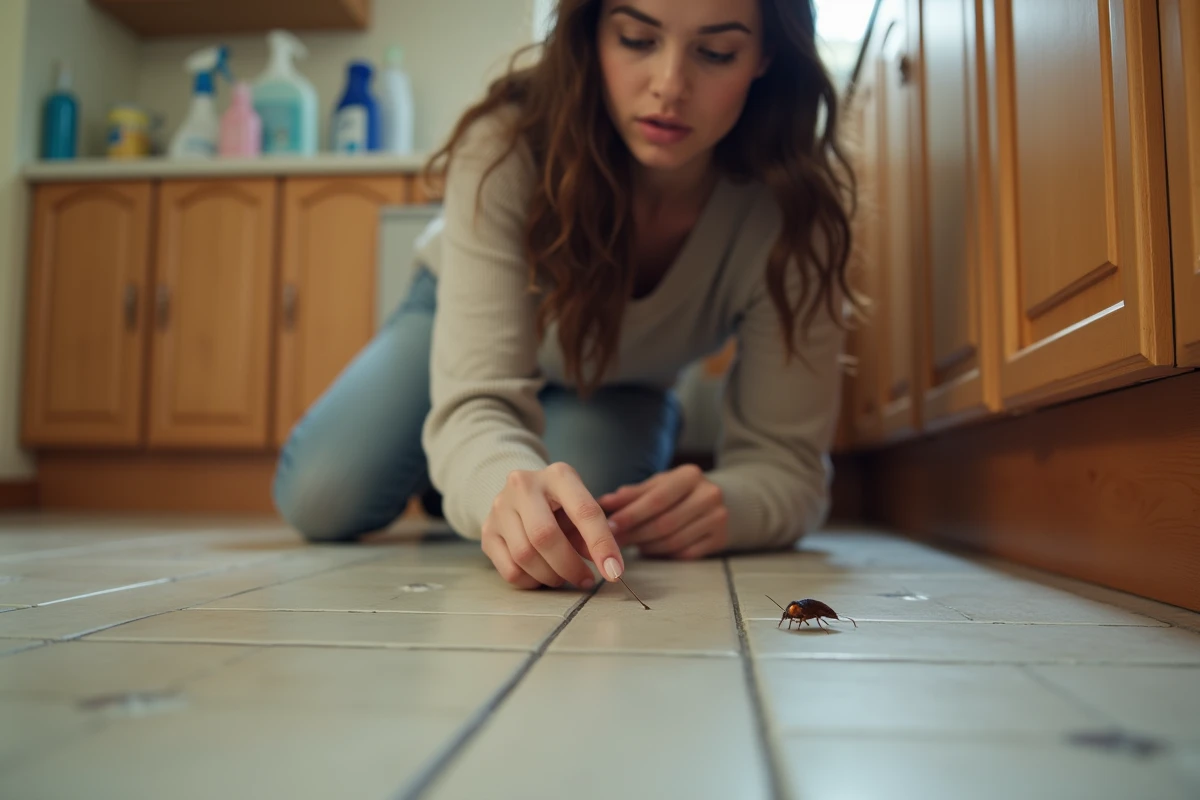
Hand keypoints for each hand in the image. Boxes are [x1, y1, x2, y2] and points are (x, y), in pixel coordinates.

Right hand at [481, 462, 625, 590]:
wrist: (520, 494)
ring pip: (525, 555)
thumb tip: (607, 565)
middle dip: (569, 566)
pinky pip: (509, 569)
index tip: (615, 572)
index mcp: (558, 475)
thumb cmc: (560, 505)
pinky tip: (541, 576)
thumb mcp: (581, 509)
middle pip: (545, 536)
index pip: (583, 511)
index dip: (602, 545)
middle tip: (585, 579)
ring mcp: (500, 507)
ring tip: (563, 576)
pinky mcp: (487, 531)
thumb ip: (594, 533)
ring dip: (550, 576)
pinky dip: (531, 581)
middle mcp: (523, 485)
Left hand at [598, 464, 727, 559]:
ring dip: (646, 546)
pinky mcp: (720, 538)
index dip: (631, 515)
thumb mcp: (657, 485)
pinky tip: (650, 550)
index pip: (656, 499)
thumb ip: (631, 494)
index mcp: (690, 475)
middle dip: (635, 534)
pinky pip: (685, 553)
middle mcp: (709, 494)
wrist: (716, 500)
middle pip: (665, 523)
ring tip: (630, 545)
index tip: (609, 526)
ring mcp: (718, 518)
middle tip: (613, 543)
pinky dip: (663, 554)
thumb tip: (603, 503)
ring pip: (674, 541)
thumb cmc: (678, 492)